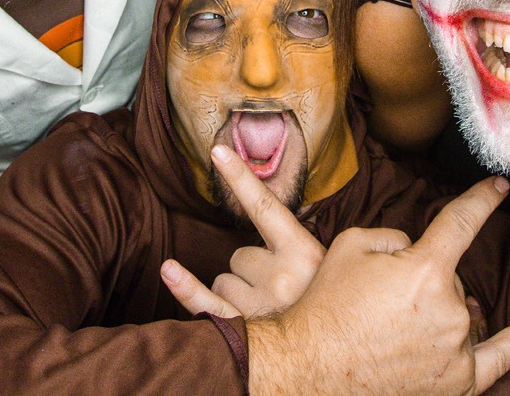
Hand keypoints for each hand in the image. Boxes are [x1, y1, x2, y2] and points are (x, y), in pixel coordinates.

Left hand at [161, 144, 325, 318]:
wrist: (341, 359)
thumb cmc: (335, 308)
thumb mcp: (338, 269)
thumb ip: (312, 240)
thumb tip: (282, 214)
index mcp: (307, 255)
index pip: (266, 207)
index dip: (241, 178)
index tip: (218, 150)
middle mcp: (281, 279)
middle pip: (240, 254)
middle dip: (253, 270)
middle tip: (281, 290)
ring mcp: (259, 308)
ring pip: (225, 280)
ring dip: (239, 291)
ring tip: (270, 310)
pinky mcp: (242, 330)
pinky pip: (204, 304)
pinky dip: (184, 287)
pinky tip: (169, 270)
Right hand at [246, 177, 509, 394]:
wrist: (309, 371)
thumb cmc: (327, 307)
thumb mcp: (350, 246)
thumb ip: (396, 236)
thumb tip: (416, 249)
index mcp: (426, 270)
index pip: (461, 222)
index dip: (482, 200)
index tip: (499, 186)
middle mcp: (450, 311)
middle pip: (449, 279)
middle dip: (419, 282)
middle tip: (376, 303)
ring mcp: (457, 351)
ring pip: (458, 313)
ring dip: (434, 312)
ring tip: (392, 327)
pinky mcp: (457, 383)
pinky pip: (497, 360)